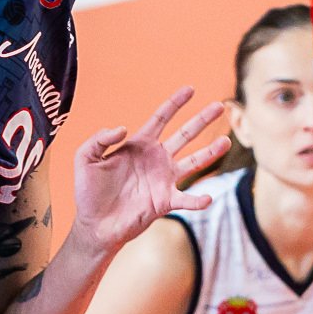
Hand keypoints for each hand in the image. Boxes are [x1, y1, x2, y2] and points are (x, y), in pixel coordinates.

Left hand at [72, 87, 229, 253]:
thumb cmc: (89, 191)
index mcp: (140, 145)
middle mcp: (157, 159)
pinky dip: (197, 200)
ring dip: (210, 152)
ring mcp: (164, 180)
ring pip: (194, 161)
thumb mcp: (86, 158)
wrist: (94, 224)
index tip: (190, 89)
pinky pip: (186, 199)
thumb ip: (100, 139)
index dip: (175, 103)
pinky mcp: (165, 202)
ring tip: (226, 142)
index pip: (161, 118)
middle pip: (185, 134)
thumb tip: (123, 128)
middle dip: (202, 120)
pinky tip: (207, 199)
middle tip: (221, 105)